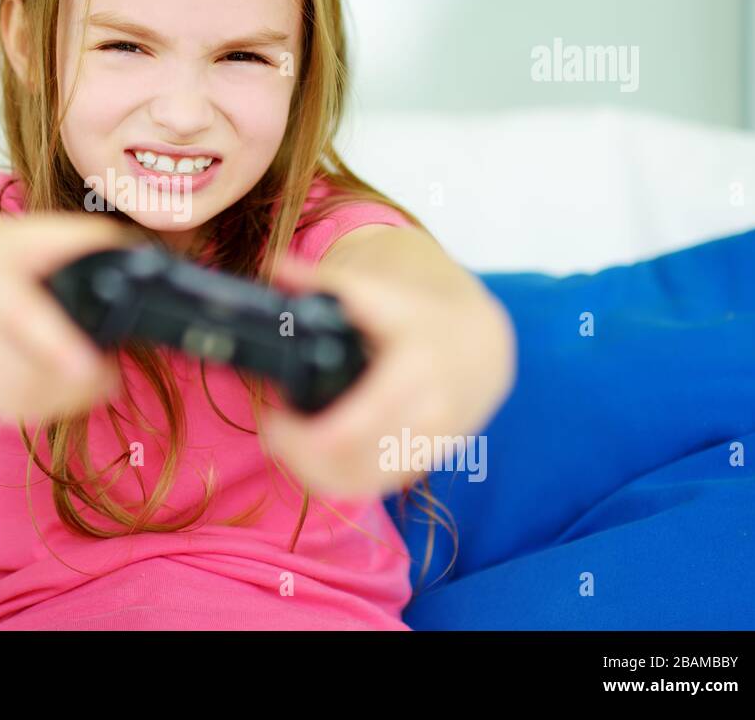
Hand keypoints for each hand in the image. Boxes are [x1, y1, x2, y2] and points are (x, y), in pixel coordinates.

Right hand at [0, 211, 144, 424]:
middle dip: (77, 383)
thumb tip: (144, 261)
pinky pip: (2, 409)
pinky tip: (64, 393)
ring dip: (65, 399)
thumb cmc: (3, 250)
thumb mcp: (39, 231)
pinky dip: (41, 407)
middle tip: (111, 375)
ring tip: (96, 384)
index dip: (59, 347)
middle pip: (24, 371)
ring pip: (16, 396)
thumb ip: (87, 241)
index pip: (26, 316)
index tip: (96, 368)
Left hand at [261, 234, 516, 500]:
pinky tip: (313, 458)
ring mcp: (429, 445)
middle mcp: (429, 415)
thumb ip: (322, 280)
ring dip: (314, 471)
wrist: (480, 342)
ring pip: (362, 482)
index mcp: (415, 370)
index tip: (274, 415)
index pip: (350, 429)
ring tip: (289, 444)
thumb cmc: (418, 314)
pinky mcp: (424, 463)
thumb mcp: (376, 291)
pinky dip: (337, 478)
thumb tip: (273, 266)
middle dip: (301, 453)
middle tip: (274, 429)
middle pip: (350, 462)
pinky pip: (374, 487)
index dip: (301, 436)